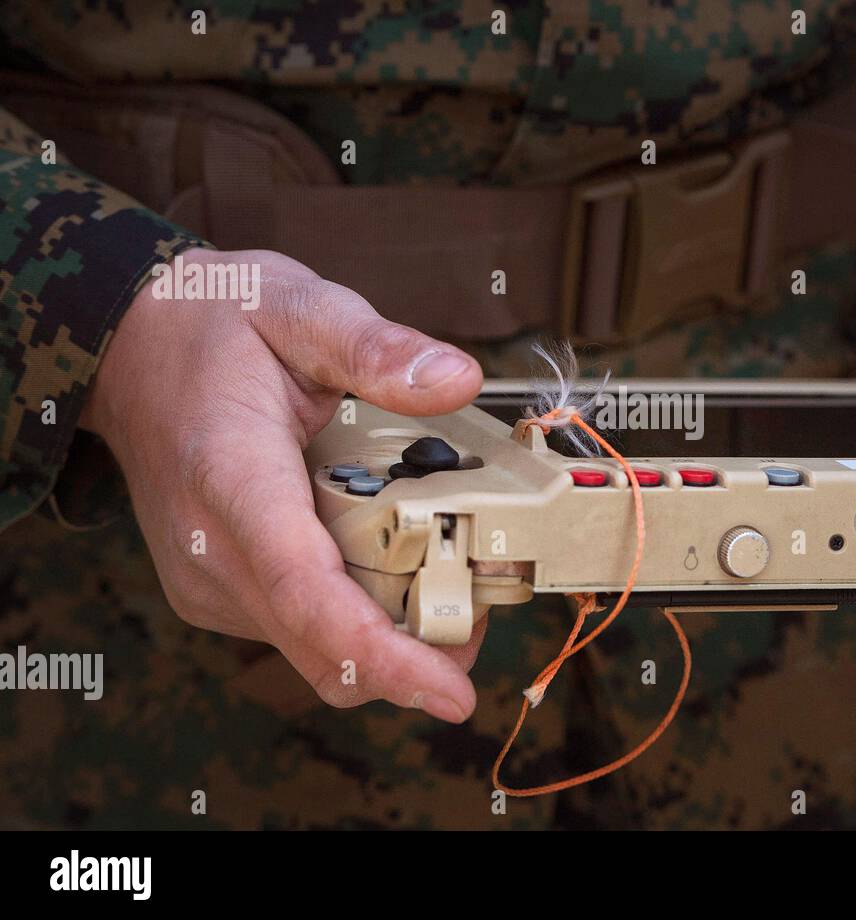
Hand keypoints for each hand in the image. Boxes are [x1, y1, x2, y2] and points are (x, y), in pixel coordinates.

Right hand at [82, 248, 485, 720]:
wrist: (131, 348)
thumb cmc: (216, 324)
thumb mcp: (301, 307)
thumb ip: (378, 348)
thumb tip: (460, 379)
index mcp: (234, 481)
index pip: (308, 594)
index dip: (384, 655)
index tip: (452, 693)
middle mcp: (213, 551)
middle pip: (323, 648)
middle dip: (416, 657)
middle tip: (483, 607)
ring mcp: (210, 579)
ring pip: (316, 652)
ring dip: (391, 640)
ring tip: (447, 574)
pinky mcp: (219, 590)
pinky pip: (300, 632)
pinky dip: (357, 621)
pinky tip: (392, 562)